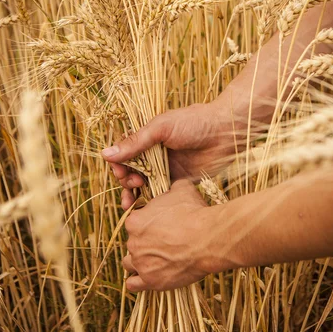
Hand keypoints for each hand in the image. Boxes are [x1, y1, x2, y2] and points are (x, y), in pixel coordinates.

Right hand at [102, 101, 234, 209]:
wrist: (226, 131)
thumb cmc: (194, 122)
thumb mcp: (161, 128)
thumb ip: (135, 143)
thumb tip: (105, 154)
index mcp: (148, 137)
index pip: (124, 153)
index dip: (118, 164)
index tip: (120, 171)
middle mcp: (154, 154)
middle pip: (131, 171)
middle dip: (126, 180)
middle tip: (134, 183)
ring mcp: (166, 168)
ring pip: (143, 185)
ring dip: (134, 194)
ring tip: (133, 201)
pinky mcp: (179, 182)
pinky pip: (160, 195)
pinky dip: (151, 202)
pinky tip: (145, 209)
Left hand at [122, 179, 212, 290]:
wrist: (208, 238)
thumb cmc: (194, 212)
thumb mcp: (182, 190)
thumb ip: (172, 187)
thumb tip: (174, 184)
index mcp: (135, 221)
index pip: (134, 223)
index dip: (147, 224)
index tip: (160, 225)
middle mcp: (133, 242)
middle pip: (133, 243)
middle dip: (145, 242)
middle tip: (164, 242)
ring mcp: (141, 263)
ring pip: (130, 264)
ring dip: (140, 262)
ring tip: (156, 260)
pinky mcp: (150, 281)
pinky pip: (133, 285)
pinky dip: (138, 281)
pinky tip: (150, 276)